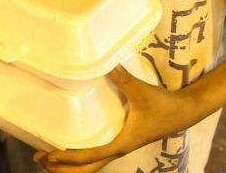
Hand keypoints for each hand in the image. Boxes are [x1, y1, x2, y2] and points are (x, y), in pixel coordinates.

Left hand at [34, 65, 194, 172]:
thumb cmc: (163, 105)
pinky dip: (82, 155)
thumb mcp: (142, 91)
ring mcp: (119, 146)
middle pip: (87, 170)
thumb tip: (105, 63)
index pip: (89, 158)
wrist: (185, 111)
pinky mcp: (122, 139)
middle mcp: (117, 149)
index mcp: (120, 144)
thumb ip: (123, 78)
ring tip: (50, 157)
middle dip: (63, 169)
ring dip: (71, 165)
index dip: (67, 159)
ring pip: (92, 165)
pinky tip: (73, 143)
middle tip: (41, 159)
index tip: (48, 156)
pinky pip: (98, 153)